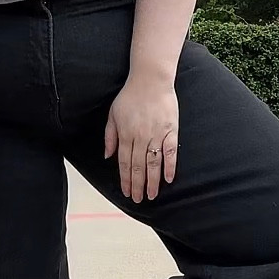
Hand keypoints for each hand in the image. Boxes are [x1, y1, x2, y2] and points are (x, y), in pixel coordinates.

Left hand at [104, 75, 178, 202]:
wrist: (150, 79)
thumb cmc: (130, 95)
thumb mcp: (113, 114)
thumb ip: (110, 136)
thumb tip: (107, 156)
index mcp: (125, 134)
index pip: (124, 162)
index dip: (125, 179)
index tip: (127, 192)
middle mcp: (140, 137)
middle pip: (138, 166)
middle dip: (137, 185)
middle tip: (138, 200)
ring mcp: (156, 134)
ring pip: (153, 163)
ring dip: (152, 181)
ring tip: (152, 195)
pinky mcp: (171, 130)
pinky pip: (170, 152)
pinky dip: (170, 166)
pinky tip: (169, 179)